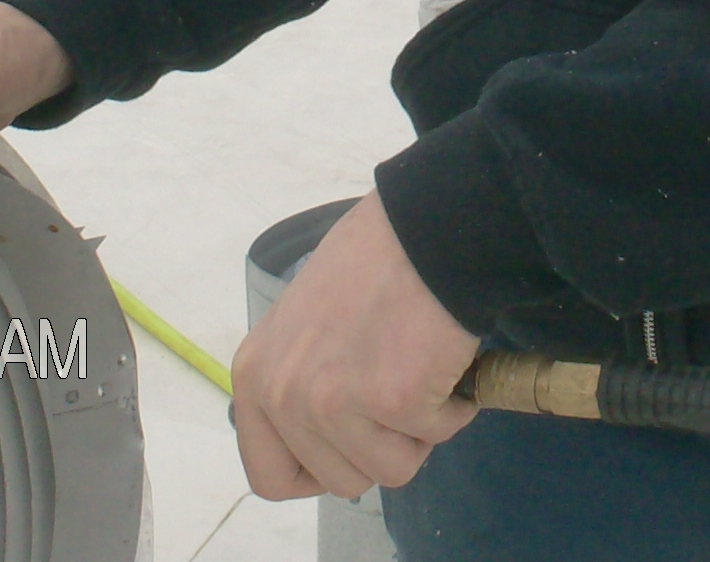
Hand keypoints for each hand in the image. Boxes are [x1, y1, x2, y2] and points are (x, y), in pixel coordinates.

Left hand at [230, 191, 480, 500]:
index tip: (351, 446)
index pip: (269, 477)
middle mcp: (285, 395)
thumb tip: (322, 436)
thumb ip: (298, 381)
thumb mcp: (301, 323)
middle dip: (380, 447)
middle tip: (397, 391)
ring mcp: (336, 402)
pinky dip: (454, 406)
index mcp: (255, 376)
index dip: (318, 472)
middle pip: (339, 481)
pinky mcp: (395, 401)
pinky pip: (437, 436)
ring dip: (418, 431)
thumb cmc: (372, 262)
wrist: (425, 228)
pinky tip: (445, 358)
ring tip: (421, 372)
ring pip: (391, 471)